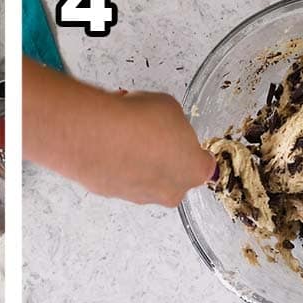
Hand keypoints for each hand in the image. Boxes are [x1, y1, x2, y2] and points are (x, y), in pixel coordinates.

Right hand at [91, 91, 216, 205]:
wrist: (98, 135)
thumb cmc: (138, 123)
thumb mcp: (169, 107)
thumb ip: (174, 121)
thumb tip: (163, 121)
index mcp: (194, 170)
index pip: (204, 164)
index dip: (193, 148)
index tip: (186, 139)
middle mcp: (169, 191)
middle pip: (173, 172)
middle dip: (163, 152)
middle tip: (151, 130)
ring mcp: (140, 195)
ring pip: (144, 175)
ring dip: (137, 155)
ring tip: (125, 129)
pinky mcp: (111, 193)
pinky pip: (119, 174)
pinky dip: (115, 159)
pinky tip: (109, 137)